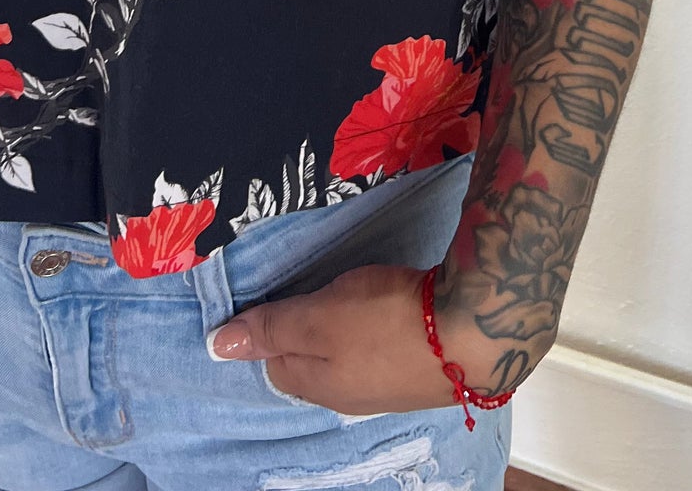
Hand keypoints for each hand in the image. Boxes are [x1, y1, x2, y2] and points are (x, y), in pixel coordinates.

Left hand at [206, 263, 504, 417]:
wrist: (475, 330)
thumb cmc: (387, 321)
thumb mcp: (318, 318)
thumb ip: (272, 328)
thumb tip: (215, 347)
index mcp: (320, 386)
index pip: (275, 365)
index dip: (265, 334)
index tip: (267, 301)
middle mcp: (352, 396)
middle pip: (311, 366)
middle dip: (301, 336)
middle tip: (302, 295)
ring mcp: (390, 386)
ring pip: (347, 359)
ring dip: (339, 334)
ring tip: (342, 300)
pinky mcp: (423, 369)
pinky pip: (381, 351)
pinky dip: (372, 331)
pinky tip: (384, 313)